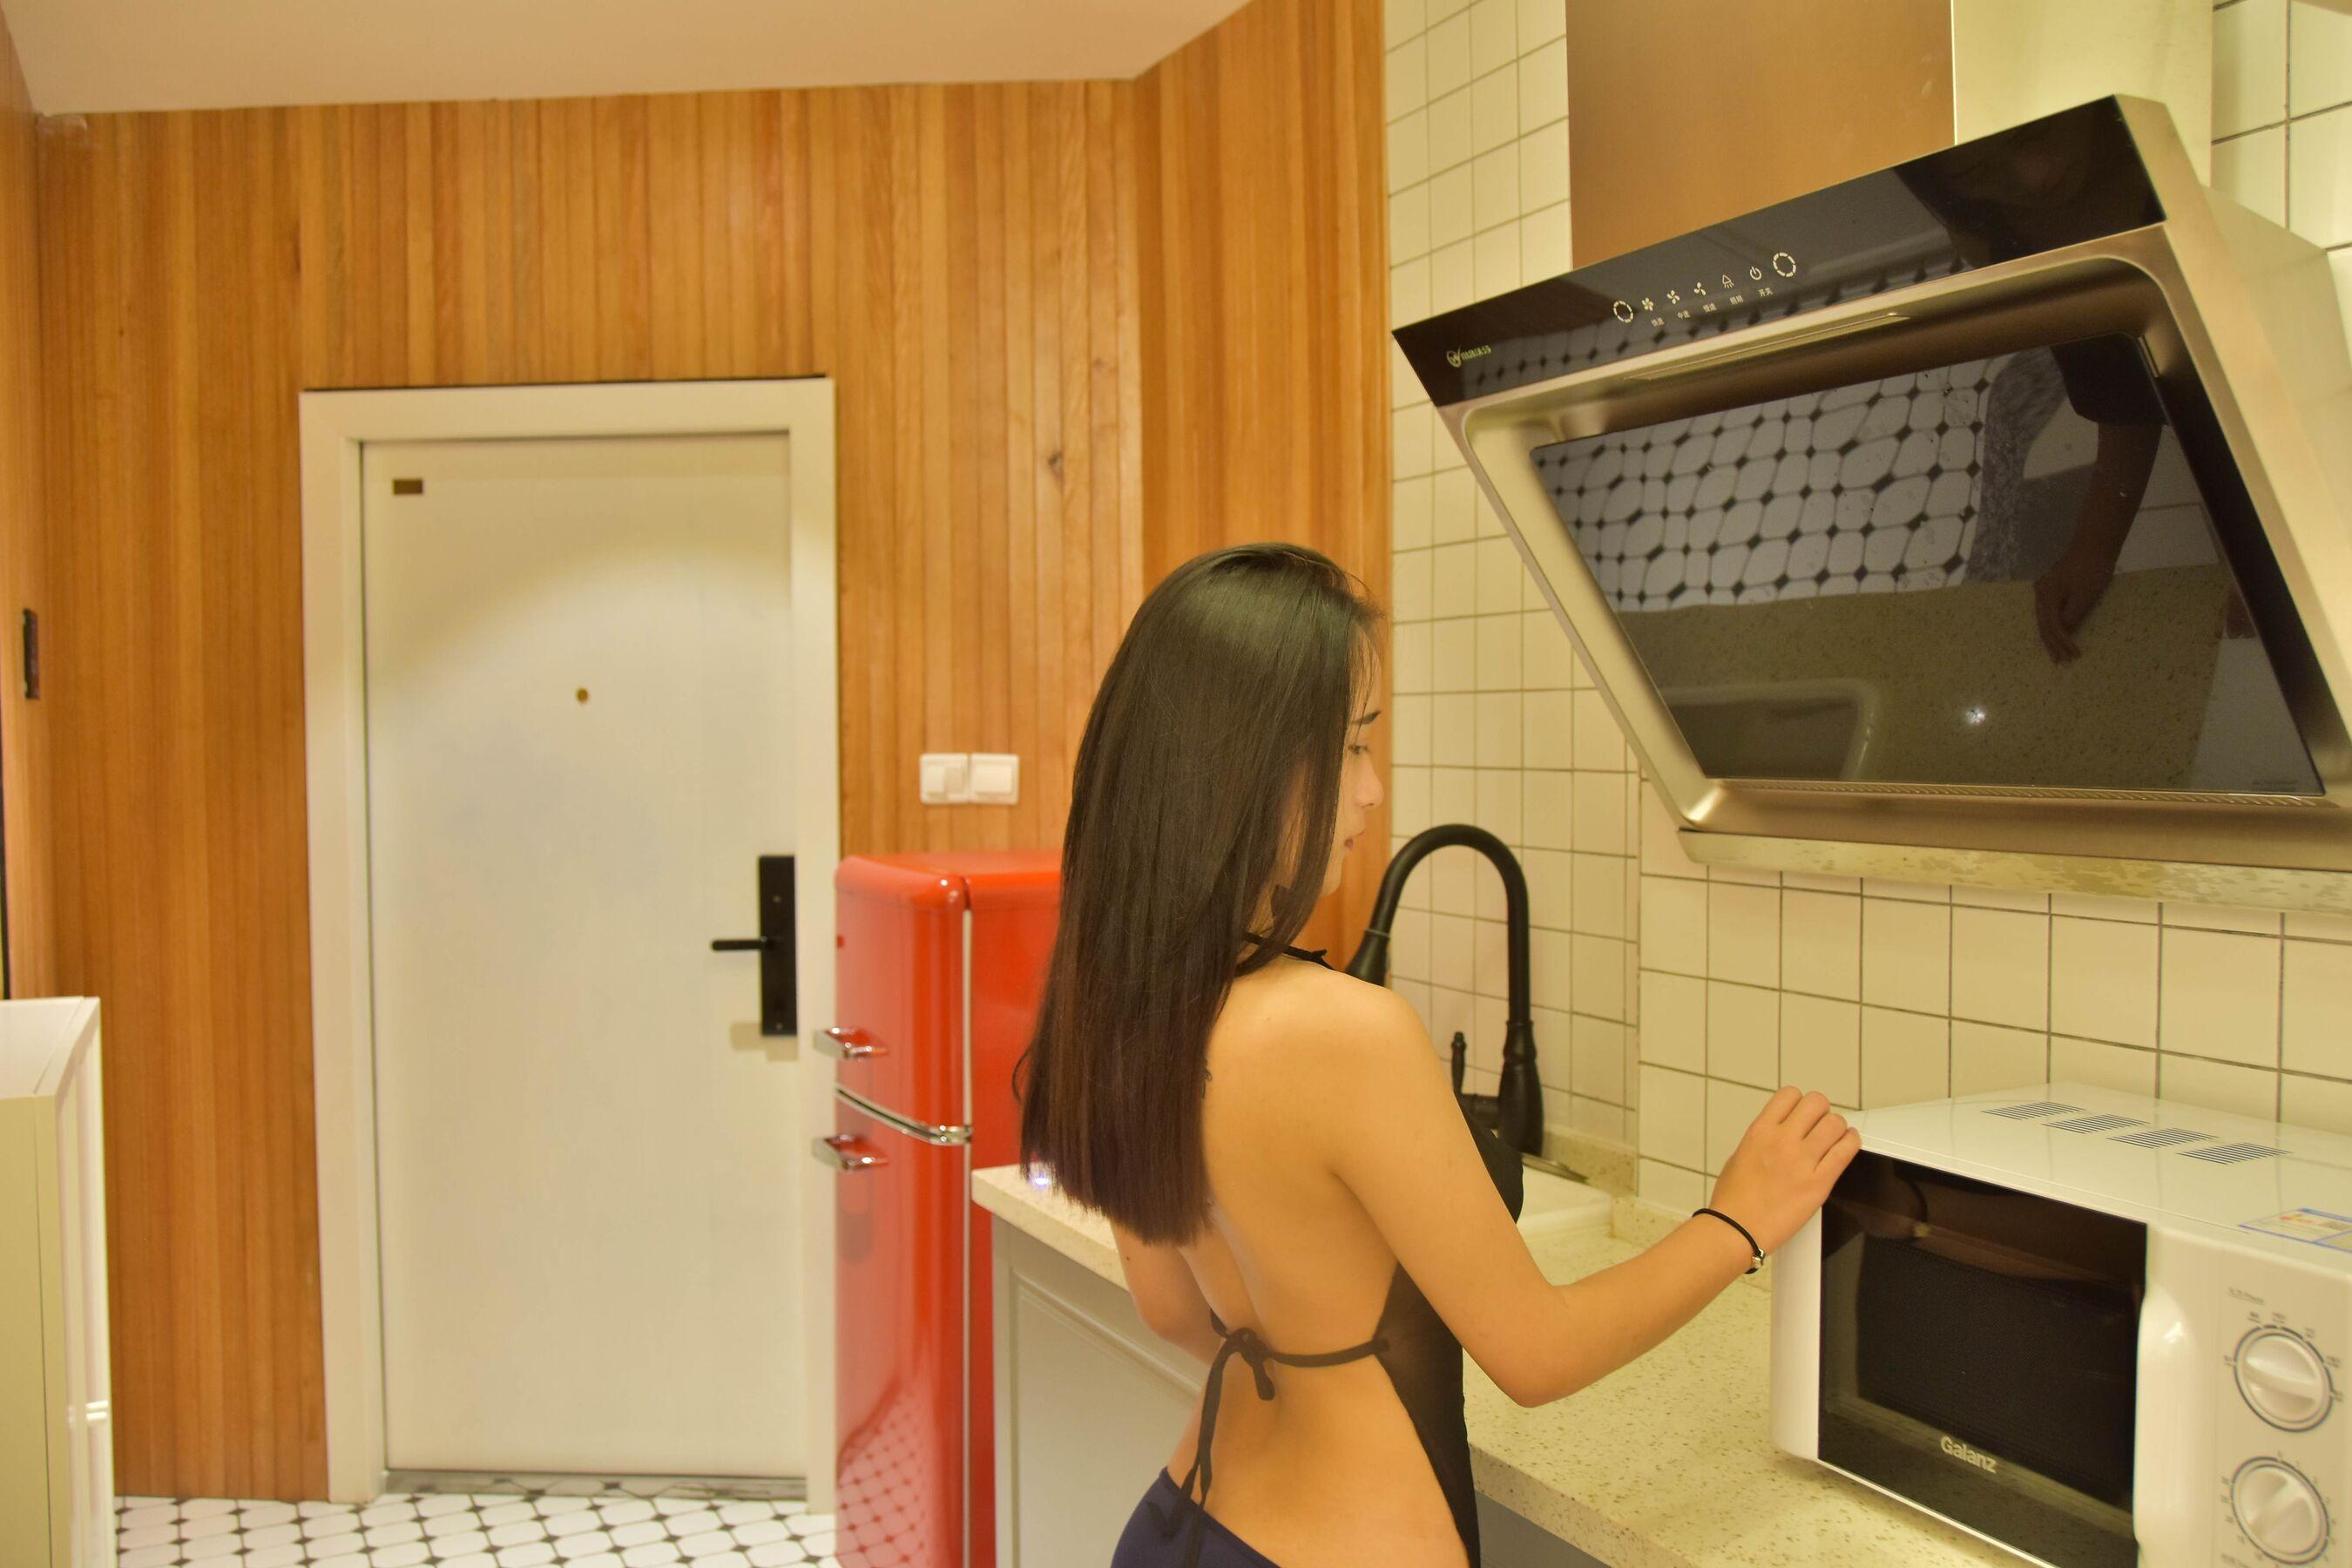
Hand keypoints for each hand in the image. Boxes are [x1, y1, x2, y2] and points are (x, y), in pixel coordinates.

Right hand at [1705, 1087, 1859, 1256]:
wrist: (1736, 1229)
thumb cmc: (1733, 1200)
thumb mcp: (1740, 1155)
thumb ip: (1763, 1140)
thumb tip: (1781, 1133)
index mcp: (1760, 1131)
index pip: (1790, 1095)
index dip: (1800, 1103)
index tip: (1803, 1114)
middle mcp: (1782, 1140)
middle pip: (1817, 1102)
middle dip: (1821, 1112)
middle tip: (1820, 1126)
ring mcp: (1802, 1161)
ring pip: (1835, 1123)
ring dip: (1837, 1128)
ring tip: (1835, 1138)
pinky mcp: (1819, 1183)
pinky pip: (1845, 1151)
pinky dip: (1851, 1143)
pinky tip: (1848, 1144)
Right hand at [2032, 544, 2113, 663]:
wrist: (2094, 544)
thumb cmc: (2091, 569)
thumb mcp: (2084, 596)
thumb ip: (2072, 616)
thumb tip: (2065, 631)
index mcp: (2046, 596)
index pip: (2051, 627)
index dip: (2061, 643)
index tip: (2072, 656)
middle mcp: (2040, 593)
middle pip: (2043, 625)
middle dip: (2052, 644)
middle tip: (2061, 662)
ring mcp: (2044, 588)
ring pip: (2045, 618)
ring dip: (2053, 636)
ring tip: (2059, 652)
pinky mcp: (2053, 586)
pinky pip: (2049, 611)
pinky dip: (2055, 623)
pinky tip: (2059, 631)